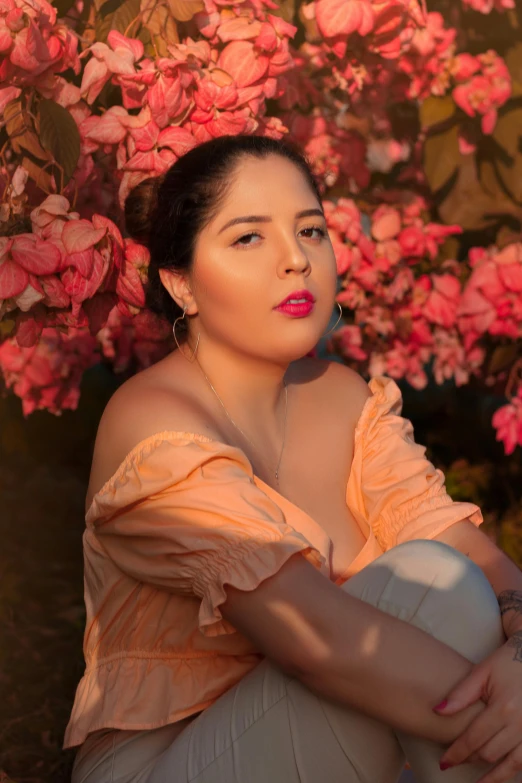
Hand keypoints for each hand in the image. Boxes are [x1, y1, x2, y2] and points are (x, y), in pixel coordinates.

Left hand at [435, 631, 521, 782]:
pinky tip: (500, 775)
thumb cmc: (507, 661)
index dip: (457, 752)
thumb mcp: (482, 671)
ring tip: (477, 782)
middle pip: (490, 753)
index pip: (473, 738)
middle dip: (470, 760)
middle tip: (455, 761)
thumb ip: (461, 694)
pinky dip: (511, 771)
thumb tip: (437, 711)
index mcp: (503, 707)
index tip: (445, 761)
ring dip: (492, 776)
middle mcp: (520, 724)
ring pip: (510, 764)